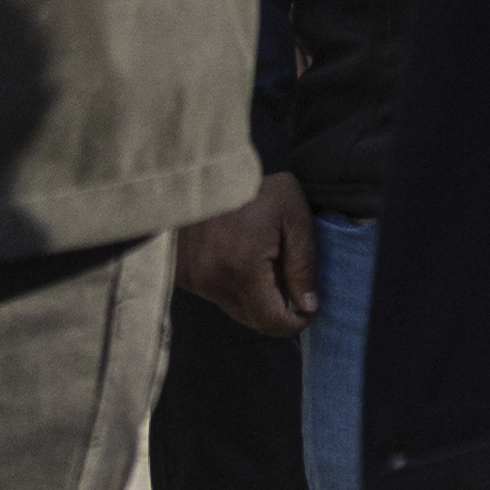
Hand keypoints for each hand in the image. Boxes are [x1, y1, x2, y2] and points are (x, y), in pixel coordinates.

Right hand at [174, 178, 319, 336]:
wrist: (208, 166)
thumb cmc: (256, 187)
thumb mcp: (294, 219)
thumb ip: (303, 266)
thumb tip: (307, 307)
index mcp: (241, 268)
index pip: (270, 322)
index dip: (294, 324)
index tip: (306, 312)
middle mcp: (211, 280)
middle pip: (251, 320)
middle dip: (276, 309)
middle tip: (288, 278)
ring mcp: (192, 278)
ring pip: (233, 308)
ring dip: (253, 297)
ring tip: (263, 259)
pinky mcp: (181, 273)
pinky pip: (215, 294)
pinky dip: (232, 285)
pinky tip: (240, 256)